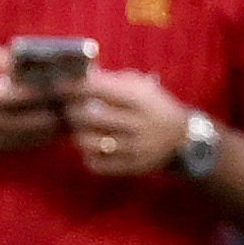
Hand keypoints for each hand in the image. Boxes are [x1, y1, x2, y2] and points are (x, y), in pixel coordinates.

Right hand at [0, 42, 73, 156]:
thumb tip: (30, 57)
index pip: (22, 96)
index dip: (47, 91)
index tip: (67, 82)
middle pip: (36, 121)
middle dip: (60, 111)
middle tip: (81, 100)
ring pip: (38, 137)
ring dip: (59, 126)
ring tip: (77, 112)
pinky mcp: (2, 150)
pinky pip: (32, 145)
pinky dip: (49, 136)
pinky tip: (62, 124)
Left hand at [66, 64, 199, 179]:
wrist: (183, 140)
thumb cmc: (155, 107)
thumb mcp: (141, 88)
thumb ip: (112, 82)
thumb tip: (80, 76)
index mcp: (139, 99)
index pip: (99, 89)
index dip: (75, 87)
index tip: (60, 86)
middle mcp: (137, 123)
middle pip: (91, 117)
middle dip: (72, 112)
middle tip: (65, 109)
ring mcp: (135, 148)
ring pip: (92, 143)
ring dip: (79, 135)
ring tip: (78, 129)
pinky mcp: (133, 167)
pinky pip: (99, 165)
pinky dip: (89, 157)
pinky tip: (91, 149)